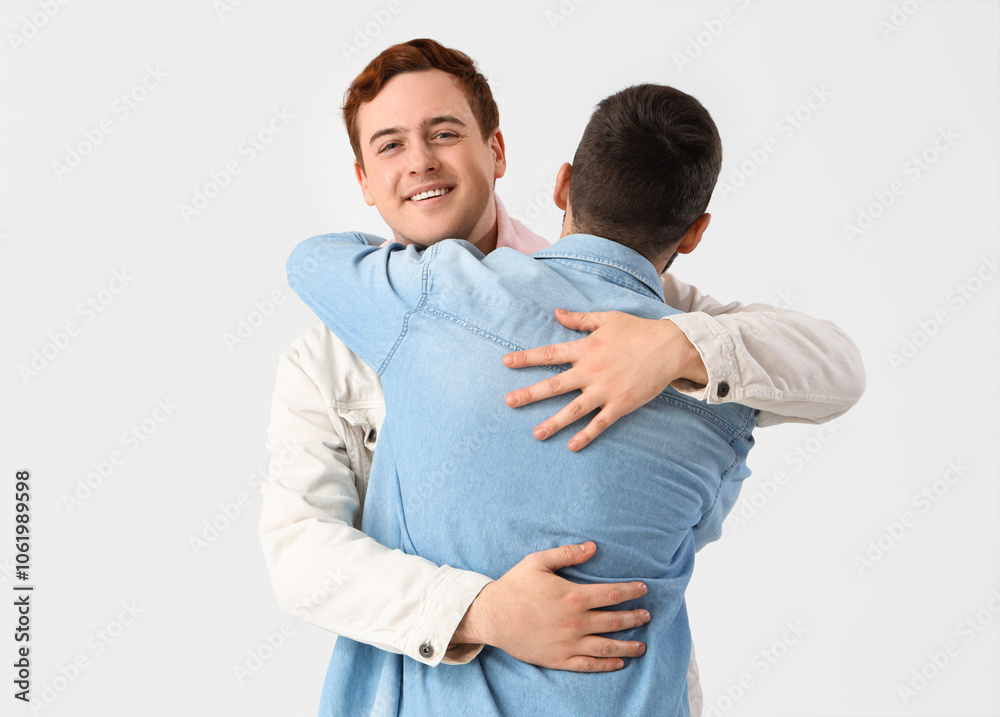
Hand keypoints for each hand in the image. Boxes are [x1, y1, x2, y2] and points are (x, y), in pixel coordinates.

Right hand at [451, 541, 649, 671]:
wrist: (492, 616)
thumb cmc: (515, 586)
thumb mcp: (538, 562)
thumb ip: (567, 554)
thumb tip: (593, 547)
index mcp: (573, 596)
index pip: (612, 594)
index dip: (631, 591)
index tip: (643, 589)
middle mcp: (575, 622)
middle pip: (614, 621)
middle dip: (635, 618)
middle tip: (647, 615)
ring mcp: (568, 643)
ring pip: (607, 646)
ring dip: (628, 645)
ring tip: (642, 645)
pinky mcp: (559, 659)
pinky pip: (589, 665)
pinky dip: (607, 665)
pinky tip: (619, 662)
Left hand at [502, 309, 707, 450]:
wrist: (670, 347)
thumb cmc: (638, 331)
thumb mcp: (607, 319)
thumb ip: (580, 319)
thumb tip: (557, 313)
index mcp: (586, 348)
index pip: (549, 354)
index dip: (526, 358)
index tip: (506, 362)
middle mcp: (591, 370)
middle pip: (554, 385)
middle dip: (529, 394)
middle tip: (509, 402)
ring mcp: (605, 389)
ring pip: (573, 409)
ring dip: (553, 423)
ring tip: (536, 433)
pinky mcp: (621, 404)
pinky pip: (600, 423)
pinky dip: (586, 435)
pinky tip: (572, 446)